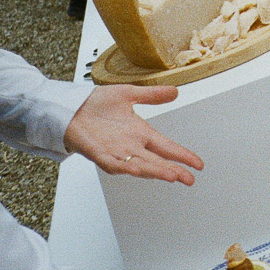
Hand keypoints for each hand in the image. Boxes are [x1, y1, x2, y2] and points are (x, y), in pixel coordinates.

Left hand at [64, 85, 202, 184]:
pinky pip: (114, 163)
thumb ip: (152, 95)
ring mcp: (116, 151)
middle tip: (189, 179)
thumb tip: (175, 91)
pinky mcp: (99, 154)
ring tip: (170, 175)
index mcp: (140, 132)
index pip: (166, 146)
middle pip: (156, 160)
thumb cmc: (97, 104)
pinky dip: (125, 167)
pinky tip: (136, 169)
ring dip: (154, 170)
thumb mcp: (129, 94)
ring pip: (139, 165)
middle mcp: (131, 145)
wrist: (72, 107)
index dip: (182, 155)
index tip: (197, 164)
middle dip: (173, 170)